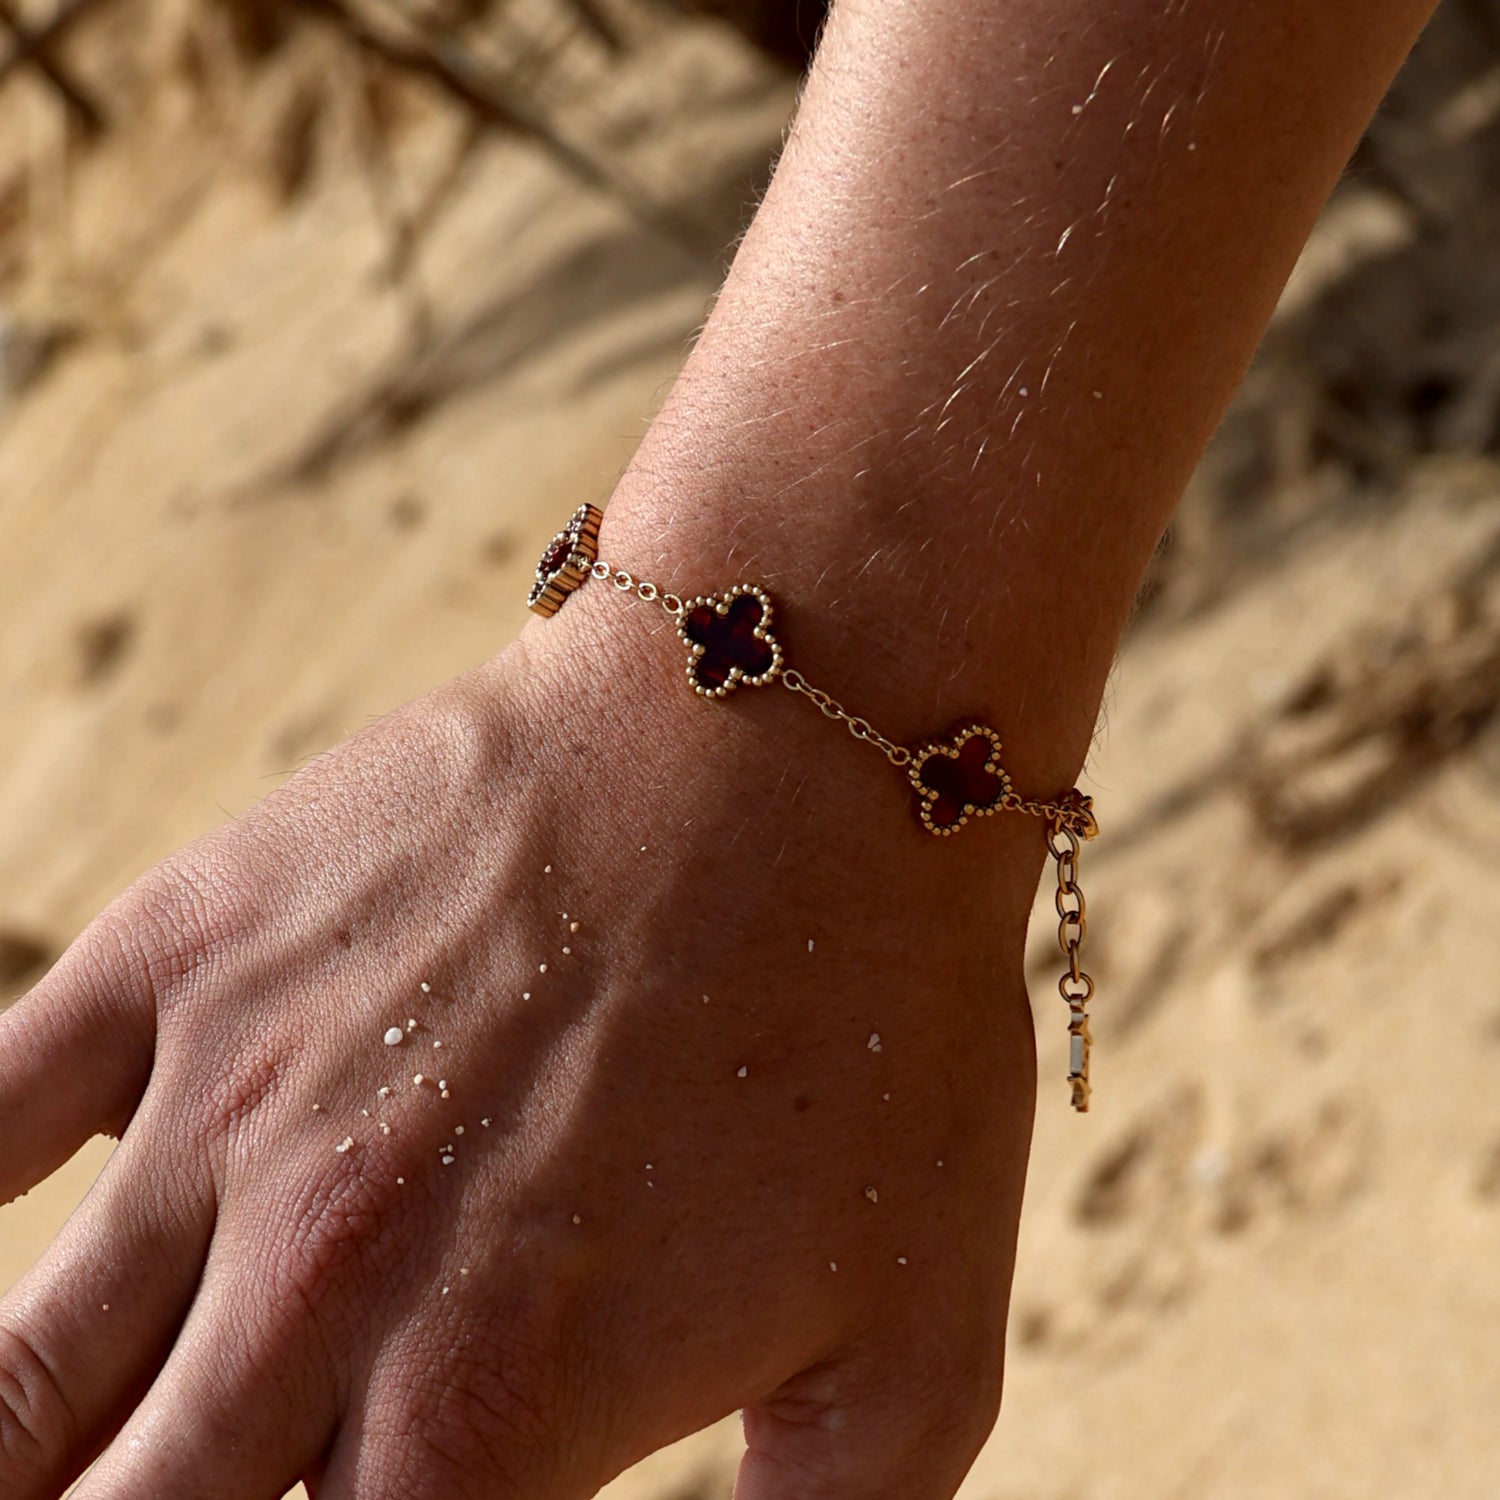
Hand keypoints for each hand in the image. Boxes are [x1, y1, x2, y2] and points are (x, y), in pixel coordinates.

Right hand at [0, 578, 1038, 1499]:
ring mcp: (234, 1105)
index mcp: (489, 1418)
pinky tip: (4, 1242)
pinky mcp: (194, 950)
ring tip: (45, 1459)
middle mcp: (323, 1284)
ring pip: (21, 1377)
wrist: (797, 744)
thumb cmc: (877, 1024)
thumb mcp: (912, 1346)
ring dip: (16, 1446)